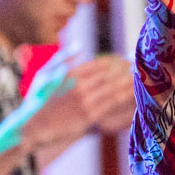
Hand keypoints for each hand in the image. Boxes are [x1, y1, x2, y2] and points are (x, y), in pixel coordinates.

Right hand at [18, 53, 134, 157]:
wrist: (30, 127)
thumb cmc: (36, 101)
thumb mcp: (44, 75)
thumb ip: (61, 58)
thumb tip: (80, 46)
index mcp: (70, 73)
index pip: (100, 63)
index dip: (117, 61)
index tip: (129, 58)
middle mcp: (80, 85)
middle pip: (111, 75)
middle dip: (128, 70)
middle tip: (143, 66)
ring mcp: (85, 101)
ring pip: (114, 88)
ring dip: (130, 81)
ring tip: (145, 77)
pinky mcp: (89, 116)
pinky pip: (112, 105)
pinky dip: (125, 97)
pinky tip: (137, 93)